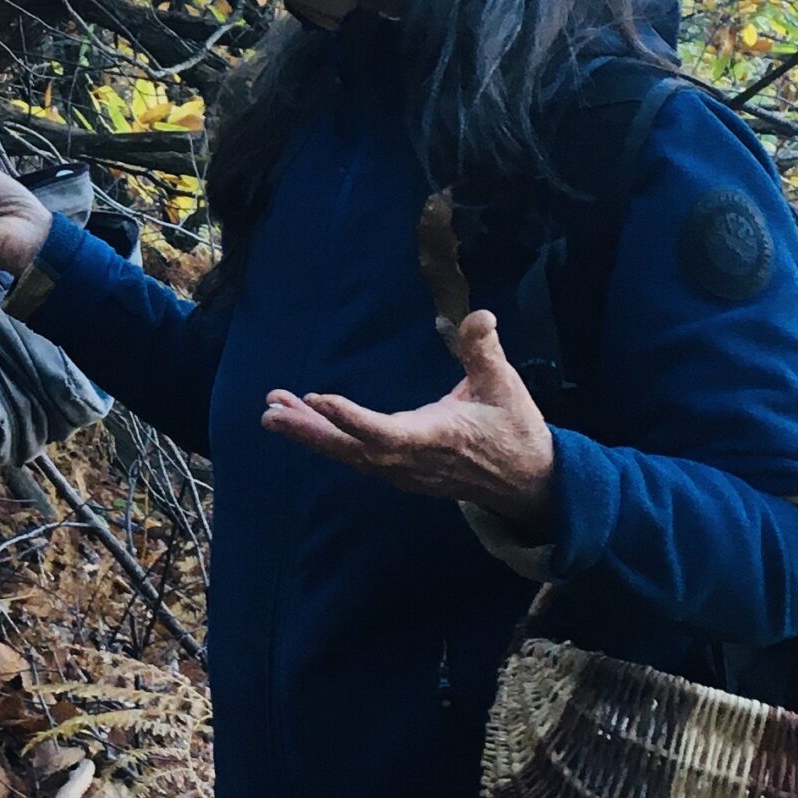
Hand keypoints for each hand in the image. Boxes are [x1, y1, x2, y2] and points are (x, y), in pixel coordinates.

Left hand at [262, 310, 557, 533]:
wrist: (526, 481)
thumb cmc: (514, 428)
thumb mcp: (505, 385)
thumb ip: (484, 351)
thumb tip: (479, 316)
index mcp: (437, 437)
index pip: (386, 432)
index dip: (351, 418)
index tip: (318, 399)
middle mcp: (412, 460)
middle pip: (353, 449)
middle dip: (310, 431)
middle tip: (271, 412)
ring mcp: (403, 471)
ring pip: (350, 455)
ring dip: (311, 434)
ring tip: (273, 411)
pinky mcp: (399, 472)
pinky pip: (356, 457)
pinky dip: (328, 440)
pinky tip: (302, 422)